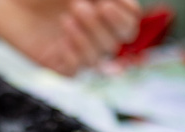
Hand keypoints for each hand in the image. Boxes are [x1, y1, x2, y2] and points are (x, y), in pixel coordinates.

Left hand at [0, 0, 139, 75]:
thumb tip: (120, 1)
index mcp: (101, 10)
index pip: (130, 20)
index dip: (126, 13)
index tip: (109, 0)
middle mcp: (91, 32)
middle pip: (118, 41)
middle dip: (106, 24)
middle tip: (82, 6)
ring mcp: (73, 49)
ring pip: (98, 58)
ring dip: (88, 38)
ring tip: (67, 17)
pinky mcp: (53, 62)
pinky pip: (74, 72)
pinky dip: (73, 57)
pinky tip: (62, 39)